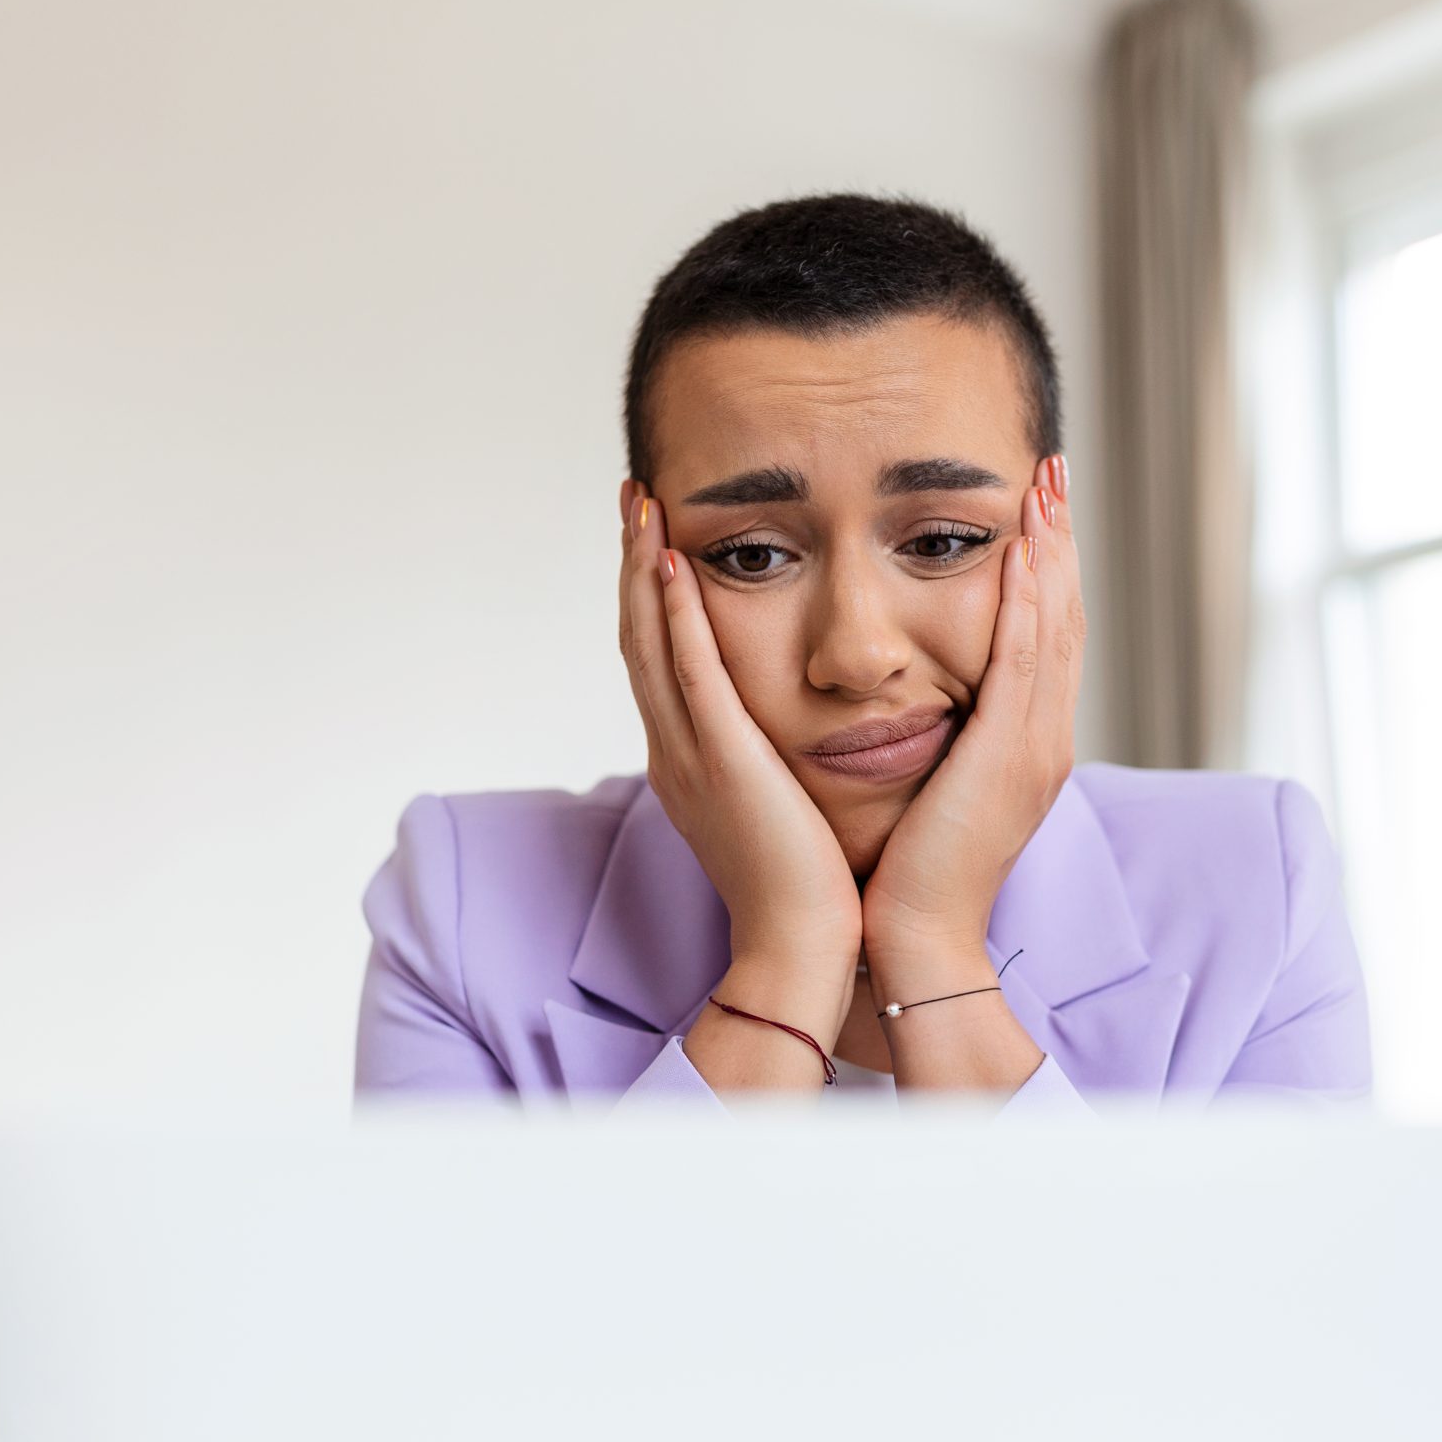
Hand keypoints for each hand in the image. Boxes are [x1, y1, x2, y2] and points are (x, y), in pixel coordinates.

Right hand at [617, 482, 859, 1091]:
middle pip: (638, 636)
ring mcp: (690, 756)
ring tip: (641, 504)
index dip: (648, 593)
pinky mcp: (720, 762)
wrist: (803, 948)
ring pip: (650, 643)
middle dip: (631, 562)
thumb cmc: (810, 887)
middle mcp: (676, 751)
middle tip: (633, 494)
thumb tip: (787, 730)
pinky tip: (670, 565)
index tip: (652, 534)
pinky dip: (673, 617)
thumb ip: (770, 762)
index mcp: (690, 760)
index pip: (660, 658)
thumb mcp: (779, 806)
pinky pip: (689, 675)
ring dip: (640, 568)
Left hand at [858, 456, 1080, 1093]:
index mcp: (1023, 747)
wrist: (914, 942)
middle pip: (1063, 616)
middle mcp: (1043, 740)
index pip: (1042, 637)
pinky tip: (1022, 547)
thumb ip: (937, 743)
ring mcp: (1036, 747)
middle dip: (1059, 540)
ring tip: (1044, 483)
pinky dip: (1030, 598)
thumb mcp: (931, 793)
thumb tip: (916, 705)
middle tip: (1052, 469)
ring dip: (1052, 548)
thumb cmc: (904, 877)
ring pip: (1055, 624)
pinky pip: (1027, 659)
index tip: (1034, 509)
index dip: (1045, 570)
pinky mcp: (1010, 756)